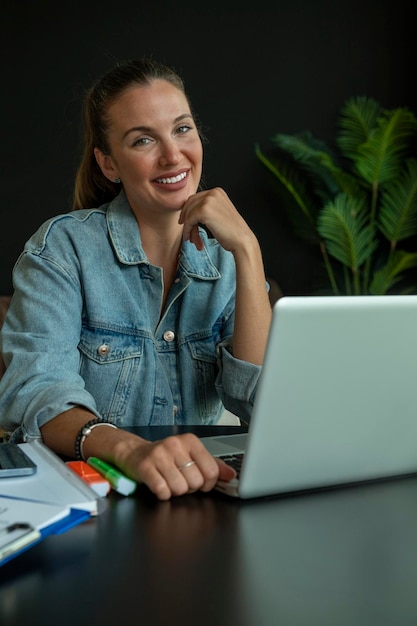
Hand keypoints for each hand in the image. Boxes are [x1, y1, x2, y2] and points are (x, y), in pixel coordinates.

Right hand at [116, 433, 235, 499]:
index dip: (208, 483)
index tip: (201, 482)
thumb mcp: (191, 456)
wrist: (135, 453)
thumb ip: (213, 465)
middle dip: (189, 487)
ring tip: (169, 481)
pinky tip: (159, 484)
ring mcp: (159, 455)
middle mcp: (175, 444)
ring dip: (175, 491)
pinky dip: (163, 494)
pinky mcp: (145, 467)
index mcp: (190, 441)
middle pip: (196, 482)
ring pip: (180, 489)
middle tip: (180, 479)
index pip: (212, 471)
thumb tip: (231, 475)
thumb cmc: (166, 457)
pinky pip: (162, 491)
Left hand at [178, 187, 255, 253]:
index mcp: (217, 192)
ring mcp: (208, 200)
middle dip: (186, 219)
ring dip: (188, 228)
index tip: (185, 222)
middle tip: (187, 232)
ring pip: (188, 213)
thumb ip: (206, 209)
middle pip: (189, 204)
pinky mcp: (204, 211)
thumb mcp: (218, 213)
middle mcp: (213, 193)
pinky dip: (187, 230)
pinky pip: (188, 220)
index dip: (188, 211)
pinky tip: (191, 238)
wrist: (241, 240)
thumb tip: (186, 213)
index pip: (195, 198)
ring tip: (193, 240)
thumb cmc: (232, 231)